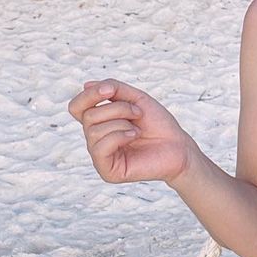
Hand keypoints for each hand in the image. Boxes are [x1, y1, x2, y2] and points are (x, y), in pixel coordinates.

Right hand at [68, 79, 197, 188]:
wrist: (178, 146)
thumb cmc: (158, 124)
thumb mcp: (136, 98)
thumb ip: (113, 89)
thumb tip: (86, 85)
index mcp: (99, 123)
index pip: (77, 107)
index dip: (89, 95)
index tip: (110, 90)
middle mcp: (95, 140)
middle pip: (88, 116)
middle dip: (117, 108)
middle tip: (138, 113)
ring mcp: (100, 157)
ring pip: (93, 130)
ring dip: (121, 122)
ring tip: (138, 128)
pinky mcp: (107, 171)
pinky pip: (100, 148)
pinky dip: (120, 136)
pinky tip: (134, 137)